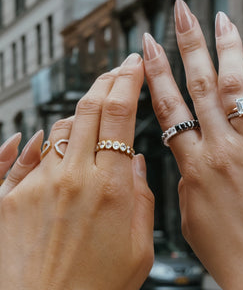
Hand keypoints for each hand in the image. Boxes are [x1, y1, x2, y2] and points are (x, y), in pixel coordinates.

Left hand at [0, 54, 153, 289]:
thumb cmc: (94, 287)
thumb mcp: (139, 246)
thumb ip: (140, 196)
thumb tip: (134, 161)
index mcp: (111, 188)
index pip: (120, 113)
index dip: (128, 81)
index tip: (133, 65)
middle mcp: (73, 178)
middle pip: (90, 107)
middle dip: (106, 80)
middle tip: (117, 70)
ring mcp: (39, 184)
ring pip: (62, 125)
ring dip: (81, 113)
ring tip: (94, 114)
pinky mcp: (13, 195)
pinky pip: (30, 152)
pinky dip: (45, 139)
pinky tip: (49, 138)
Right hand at [143, 0, 242, 288]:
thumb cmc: (233, 253)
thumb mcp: (192, 216)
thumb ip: (188, 177)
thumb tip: (188, 151)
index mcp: (195, 166)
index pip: (168, 107)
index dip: (156, 74)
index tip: (148, 47)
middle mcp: (224, 148)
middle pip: (200, 85)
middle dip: (187, 44)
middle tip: (180, 14)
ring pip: (239, 84)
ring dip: (228, 48)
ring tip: (220, 19)